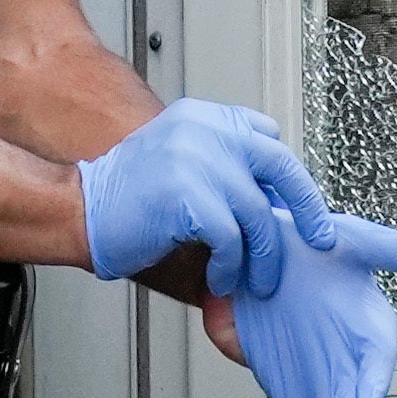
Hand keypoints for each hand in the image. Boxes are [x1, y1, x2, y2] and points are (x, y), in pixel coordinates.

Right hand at [75, 100, 349, 299]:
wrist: (79, 210)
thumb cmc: (125, 199)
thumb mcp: (177, 160)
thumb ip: (220, 163)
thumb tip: (273, 197)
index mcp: (204, 118)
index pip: (266, 136)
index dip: (287, 176)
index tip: (300, 206)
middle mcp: (205, 131)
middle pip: (280, 166)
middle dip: (307, 208)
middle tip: (317, 239)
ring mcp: (198, 161)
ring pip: (259, 214)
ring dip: (262, 256)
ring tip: (253, 279)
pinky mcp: (190, 196)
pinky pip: (232, 239)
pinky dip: (232, 266)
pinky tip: (221, 278)